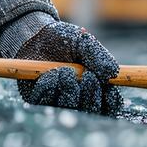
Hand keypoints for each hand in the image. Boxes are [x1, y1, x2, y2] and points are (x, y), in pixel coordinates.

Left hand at [2, 19, 122, 115]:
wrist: (34, 35)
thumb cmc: (62, 40)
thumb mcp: (84, 43)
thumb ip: (99, 56)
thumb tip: (112, 73)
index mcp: (94, 87)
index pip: (109, 105)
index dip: (111, 101)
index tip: (108, 89)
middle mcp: (77, 98)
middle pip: (91, 111)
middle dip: (91, 94)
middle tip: (87, 76)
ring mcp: (57, 101)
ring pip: (69, 108)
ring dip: (69, 89)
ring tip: (63, 70)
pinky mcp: (38, 100)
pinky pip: (46, 103)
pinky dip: (49, 88)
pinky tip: (49, 74)